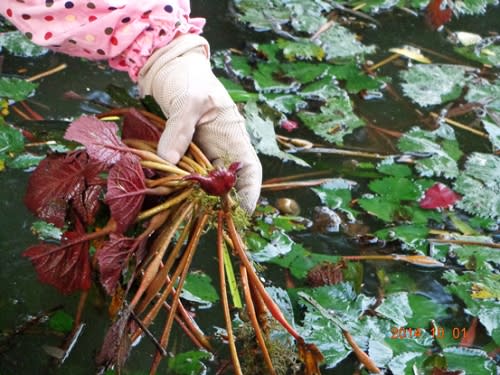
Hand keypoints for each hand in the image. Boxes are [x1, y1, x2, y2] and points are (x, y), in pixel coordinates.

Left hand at [138, 35, 261, 212]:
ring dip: (197, 197)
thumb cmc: (190, 78)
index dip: (249, 193)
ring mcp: (204, 152)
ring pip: (205, 182)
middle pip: (227, 183)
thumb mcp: (188, 101)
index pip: (249, 171)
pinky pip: (187, 174)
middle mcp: (222, 148)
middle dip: (219, 203)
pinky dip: (180, 185)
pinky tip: (169, 194)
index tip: (242, 213)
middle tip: (204, 220)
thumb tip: (168, 160)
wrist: (172, 69)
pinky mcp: (187, 152)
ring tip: (185, 213)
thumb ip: (180, 130)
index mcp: (233, 137)